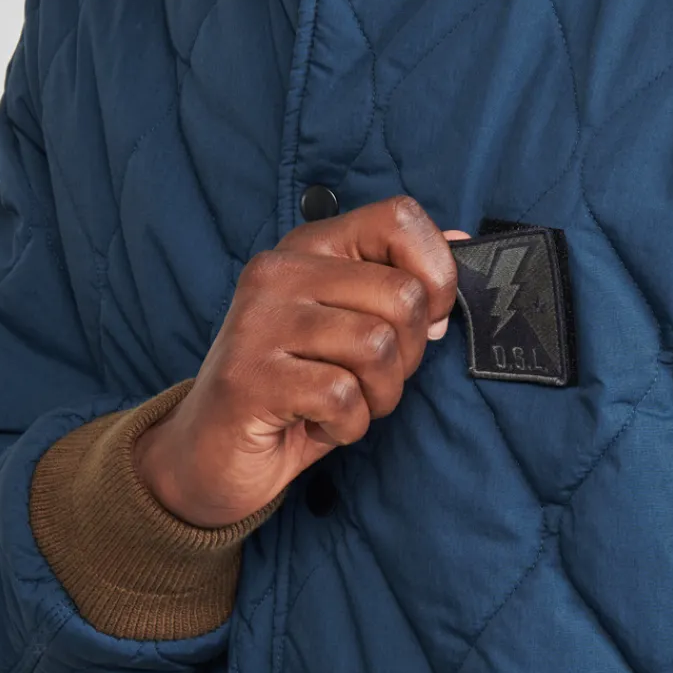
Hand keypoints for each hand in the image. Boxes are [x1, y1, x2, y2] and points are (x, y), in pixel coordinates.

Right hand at [132, 197, 463, 527]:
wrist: (211, 454)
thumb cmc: (295, 390)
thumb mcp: (351, 329)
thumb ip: (398, 284)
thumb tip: (460, 239)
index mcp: (309, 248)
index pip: (396, 218)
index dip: (436, 273)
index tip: (428, 317)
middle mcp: (279, 272)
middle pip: (402, 297)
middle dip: (409, 357)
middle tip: (370, 381)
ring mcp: (259, 321)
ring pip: (378, 347)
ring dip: (379, 396)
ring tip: (344, 405)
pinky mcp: (250, 377)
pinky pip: (344, 396)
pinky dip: (349, 425)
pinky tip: (318, 424)